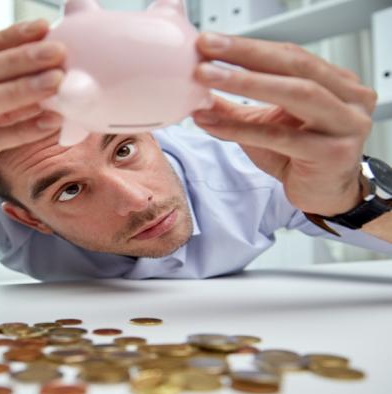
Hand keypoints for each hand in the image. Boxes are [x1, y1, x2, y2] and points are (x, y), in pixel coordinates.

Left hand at [191, 33, 377, 216]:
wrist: (325, 197)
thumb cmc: (301, 158)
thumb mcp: (265, 126)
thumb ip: (235, 108)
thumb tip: (197, 91)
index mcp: (337, 82)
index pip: (289, 55)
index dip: (248, 48)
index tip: (211, 43)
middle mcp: (349, 98)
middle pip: (295, 65)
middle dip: (247, 55)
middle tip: (208, 51)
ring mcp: (346, 125)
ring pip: (296, 93)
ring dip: (246, 83)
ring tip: (208, 77)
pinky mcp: (332, 153)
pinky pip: (281, 137)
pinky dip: (243, 129)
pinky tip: (213, 123)